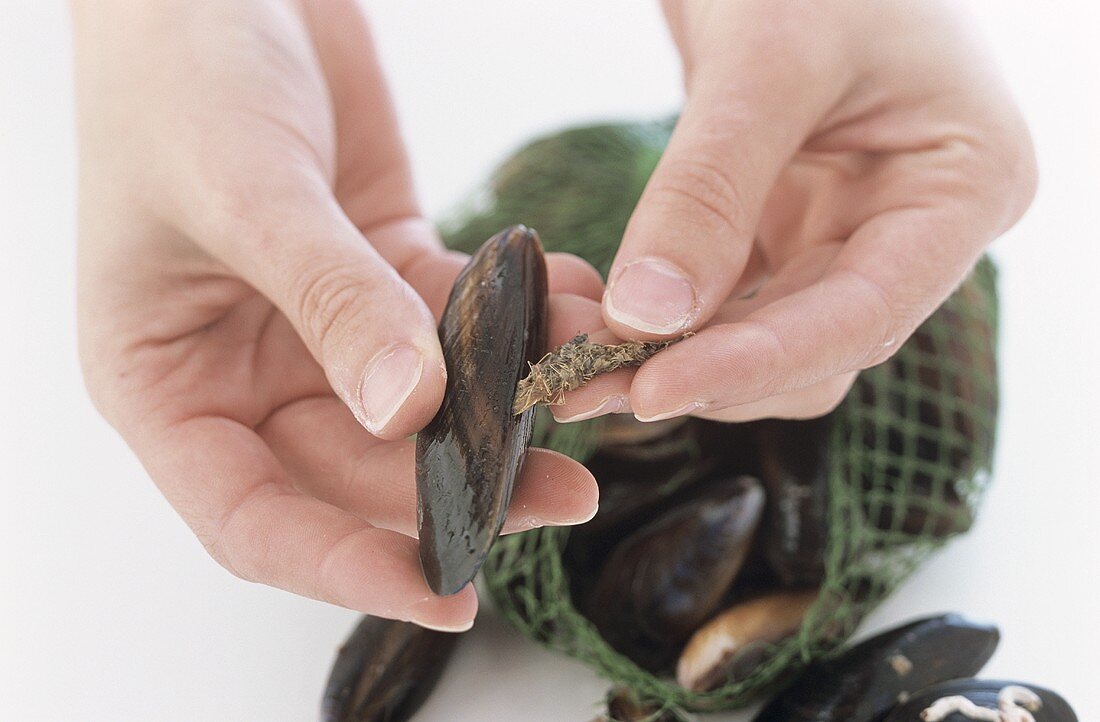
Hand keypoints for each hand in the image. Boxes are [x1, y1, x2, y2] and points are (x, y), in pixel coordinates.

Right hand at [74, 0, 600, 629]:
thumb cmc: (177, 73)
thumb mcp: (244, 188)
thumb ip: (327, 299)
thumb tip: (406, 410)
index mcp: (168, 383)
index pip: (253, 518)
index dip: (344, 568)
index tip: (443, 593)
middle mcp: (246, 370)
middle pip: (359, 470)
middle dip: (460, 488)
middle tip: (560, 496)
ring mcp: (323, 324)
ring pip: (425, 401)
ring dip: (509, 403)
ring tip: (592, 393)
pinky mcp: (385, 271)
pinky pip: (462, 317)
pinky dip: (520, 317)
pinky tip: (575, 307)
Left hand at [551, 0, 1035, 423]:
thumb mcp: (767, 59)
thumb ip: (710, 188)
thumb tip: (646, 314)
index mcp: (961, 186)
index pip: (861, 316)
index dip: (754, 366)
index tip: (653, 390)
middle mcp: (911, 231)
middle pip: (808, 348)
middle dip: (695, 370)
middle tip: (581, 379)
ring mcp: (846, 234)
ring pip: (760, 339)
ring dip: (666, 355)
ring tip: (571, 346)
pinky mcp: (784, 231)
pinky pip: (724, 301)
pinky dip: (659, 317)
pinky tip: (596, 312)